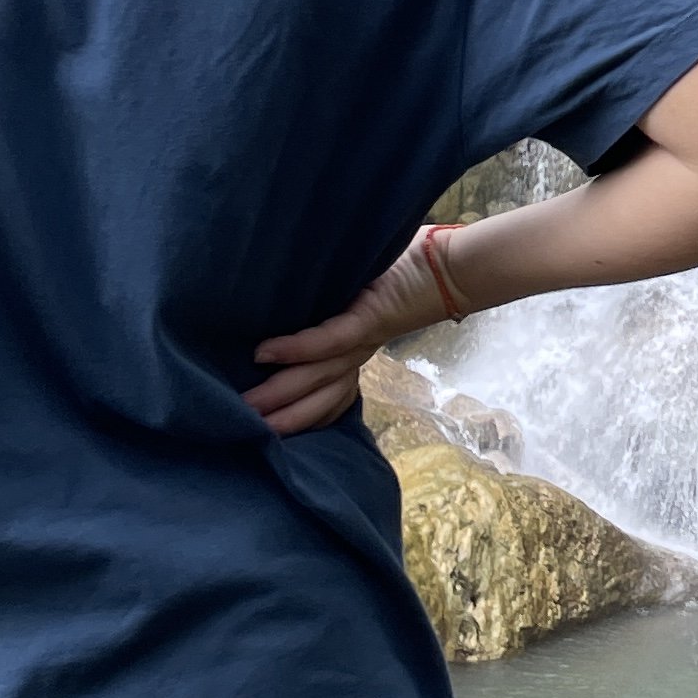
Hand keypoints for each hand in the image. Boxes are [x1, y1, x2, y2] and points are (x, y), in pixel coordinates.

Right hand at [248, 238, 446, 437]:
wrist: (457, 266)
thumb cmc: (412, 272)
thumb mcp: (366, 288)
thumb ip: (336, 296)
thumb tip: (294, 287)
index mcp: (357, 349)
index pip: (326, 390)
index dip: (297, 411)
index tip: (264, 427)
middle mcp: (358, 352)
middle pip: (316, 394)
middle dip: (280, 417)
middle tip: (240, 431)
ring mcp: (363, 339)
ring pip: (317, 376)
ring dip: (280, 394)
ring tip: (245, 407)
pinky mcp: (369, 319)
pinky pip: (328, 340)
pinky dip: (296, 348)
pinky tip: (263, 354)